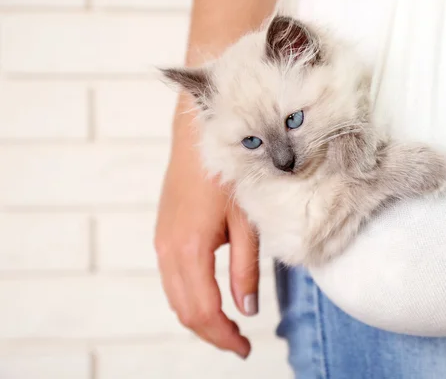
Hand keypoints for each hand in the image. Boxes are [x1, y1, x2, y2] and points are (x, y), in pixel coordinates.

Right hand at [154, 143, 258, 358]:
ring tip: (228, 326)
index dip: (224, 336)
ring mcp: (161, 241)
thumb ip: (245, 268)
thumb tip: (246, 308)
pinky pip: (172, 279)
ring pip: (176, 297)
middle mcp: (168, 250)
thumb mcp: (247, 222)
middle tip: (240, 344)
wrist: (199, 134)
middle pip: (185, 310)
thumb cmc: (229, 171)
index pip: (203, 311)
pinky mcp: (163, 233)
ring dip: (200, 317)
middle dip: (212, 333)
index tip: (245, 348)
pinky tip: (211, 297)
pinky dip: (190, 298)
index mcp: (190, 248)